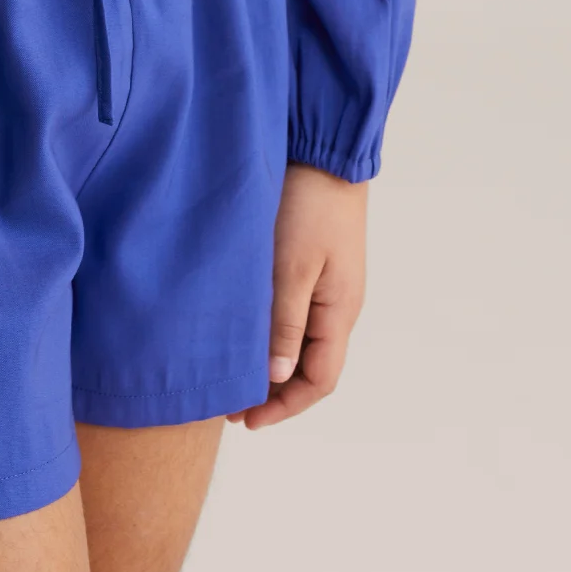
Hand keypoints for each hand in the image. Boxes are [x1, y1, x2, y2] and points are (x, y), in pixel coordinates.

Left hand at [228, 161, 367, 429]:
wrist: (323, 151)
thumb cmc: (310, 205)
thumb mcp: (292, 267)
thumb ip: (284, 323)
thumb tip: (275, 379)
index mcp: (340, 312)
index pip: (319, 380)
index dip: (285, 407)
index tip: (247, 420)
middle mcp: (338, 305)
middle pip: (310, 366)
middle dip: (275, 391)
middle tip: (231, 403)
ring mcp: (328, 284)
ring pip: (301, 341)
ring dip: (272, 362)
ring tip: (233, 370)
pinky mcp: (313, 264)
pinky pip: (296, 313)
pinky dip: (272, 332)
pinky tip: (244, 329)